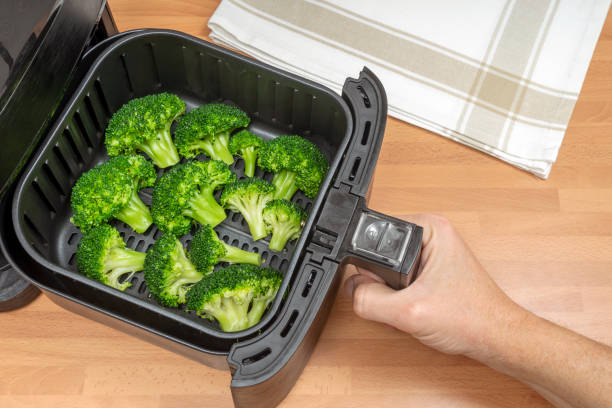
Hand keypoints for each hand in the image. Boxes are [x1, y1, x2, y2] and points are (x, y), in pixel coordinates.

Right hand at [344, 214, 526, 358]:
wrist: (494, 338)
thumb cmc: (471, 318)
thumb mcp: (408, 312)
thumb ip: (368, 298)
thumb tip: (351, 289)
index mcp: (428, 228)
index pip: (374, 235)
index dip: (370, 265)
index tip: (387, 287)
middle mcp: (430, 234)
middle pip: (378, 252)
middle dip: (381, 282)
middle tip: (401, 301)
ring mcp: (431, 251)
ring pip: (387, 268)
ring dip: (390, 292)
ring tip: (409, 306)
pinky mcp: (430, 268)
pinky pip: (399, 277)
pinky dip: (398, 297)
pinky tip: (411, 309)